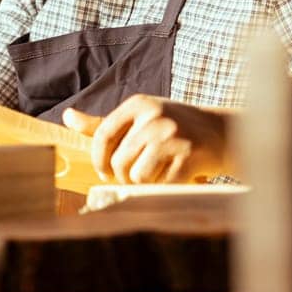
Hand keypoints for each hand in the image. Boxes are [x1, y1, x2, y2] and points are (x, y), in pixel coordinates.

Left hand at [63, 95, 229, 184]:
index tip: (105, 172)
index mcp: (139, 104)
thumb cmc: (174, 127)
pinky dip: (164, 186)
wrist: (225, 133)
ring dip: (145, 182)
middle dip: (123, 176)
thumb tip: (67, 116)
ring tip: (159, 172)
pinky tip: (176, 175)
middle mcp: (155, 117)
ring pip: (137, 175)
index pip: (102, 135)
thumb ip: (103, 123)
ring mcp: (173, 136)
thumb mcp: (140, 118)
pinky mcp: (189, 157)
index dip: (98, 159)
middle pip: (118, 160)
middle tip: (137, 176)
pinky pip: (160, 184)